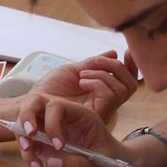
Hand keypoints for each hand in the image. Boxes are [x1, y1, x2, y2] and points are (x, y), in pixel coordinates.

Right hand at [9, 95, 134, 166]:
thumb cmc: (112, 162)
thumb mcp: (100, 164)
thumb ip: (77, 163)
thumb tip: (51, 162)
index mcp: (81, 115)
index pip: (58, 106)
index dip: (52, 123)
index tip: (58, 145)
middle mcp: (64, 118)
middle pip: (36, 106)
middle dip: (26, 119)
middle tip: (29, 138)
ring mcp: (52, 129)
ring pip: (27, 124)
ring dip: (24, 140)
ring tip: (34, 161)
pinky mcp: (46, 144)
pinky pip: (29, 144)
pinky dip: (28, 155)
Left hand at [23, 50, 137, 122]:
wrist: (34, 103)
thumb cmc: (50, 90)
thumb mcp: (74, 70)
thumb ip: (93, 63)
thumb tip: (113, 53)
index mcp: (103, 90)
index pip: (127, 79)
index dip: (132, 66)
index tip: (125, 52)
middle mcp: (106, 101)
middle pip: (131, 84)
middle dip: (116, 66)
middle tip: (95, 61)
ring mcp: (102, 108)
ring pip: (123, 88)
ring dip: (103, 74)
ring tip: (82, 75)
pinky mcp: (96, 114)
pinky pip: (110, 95)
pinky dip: (98, 83)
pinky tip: (82, 83)